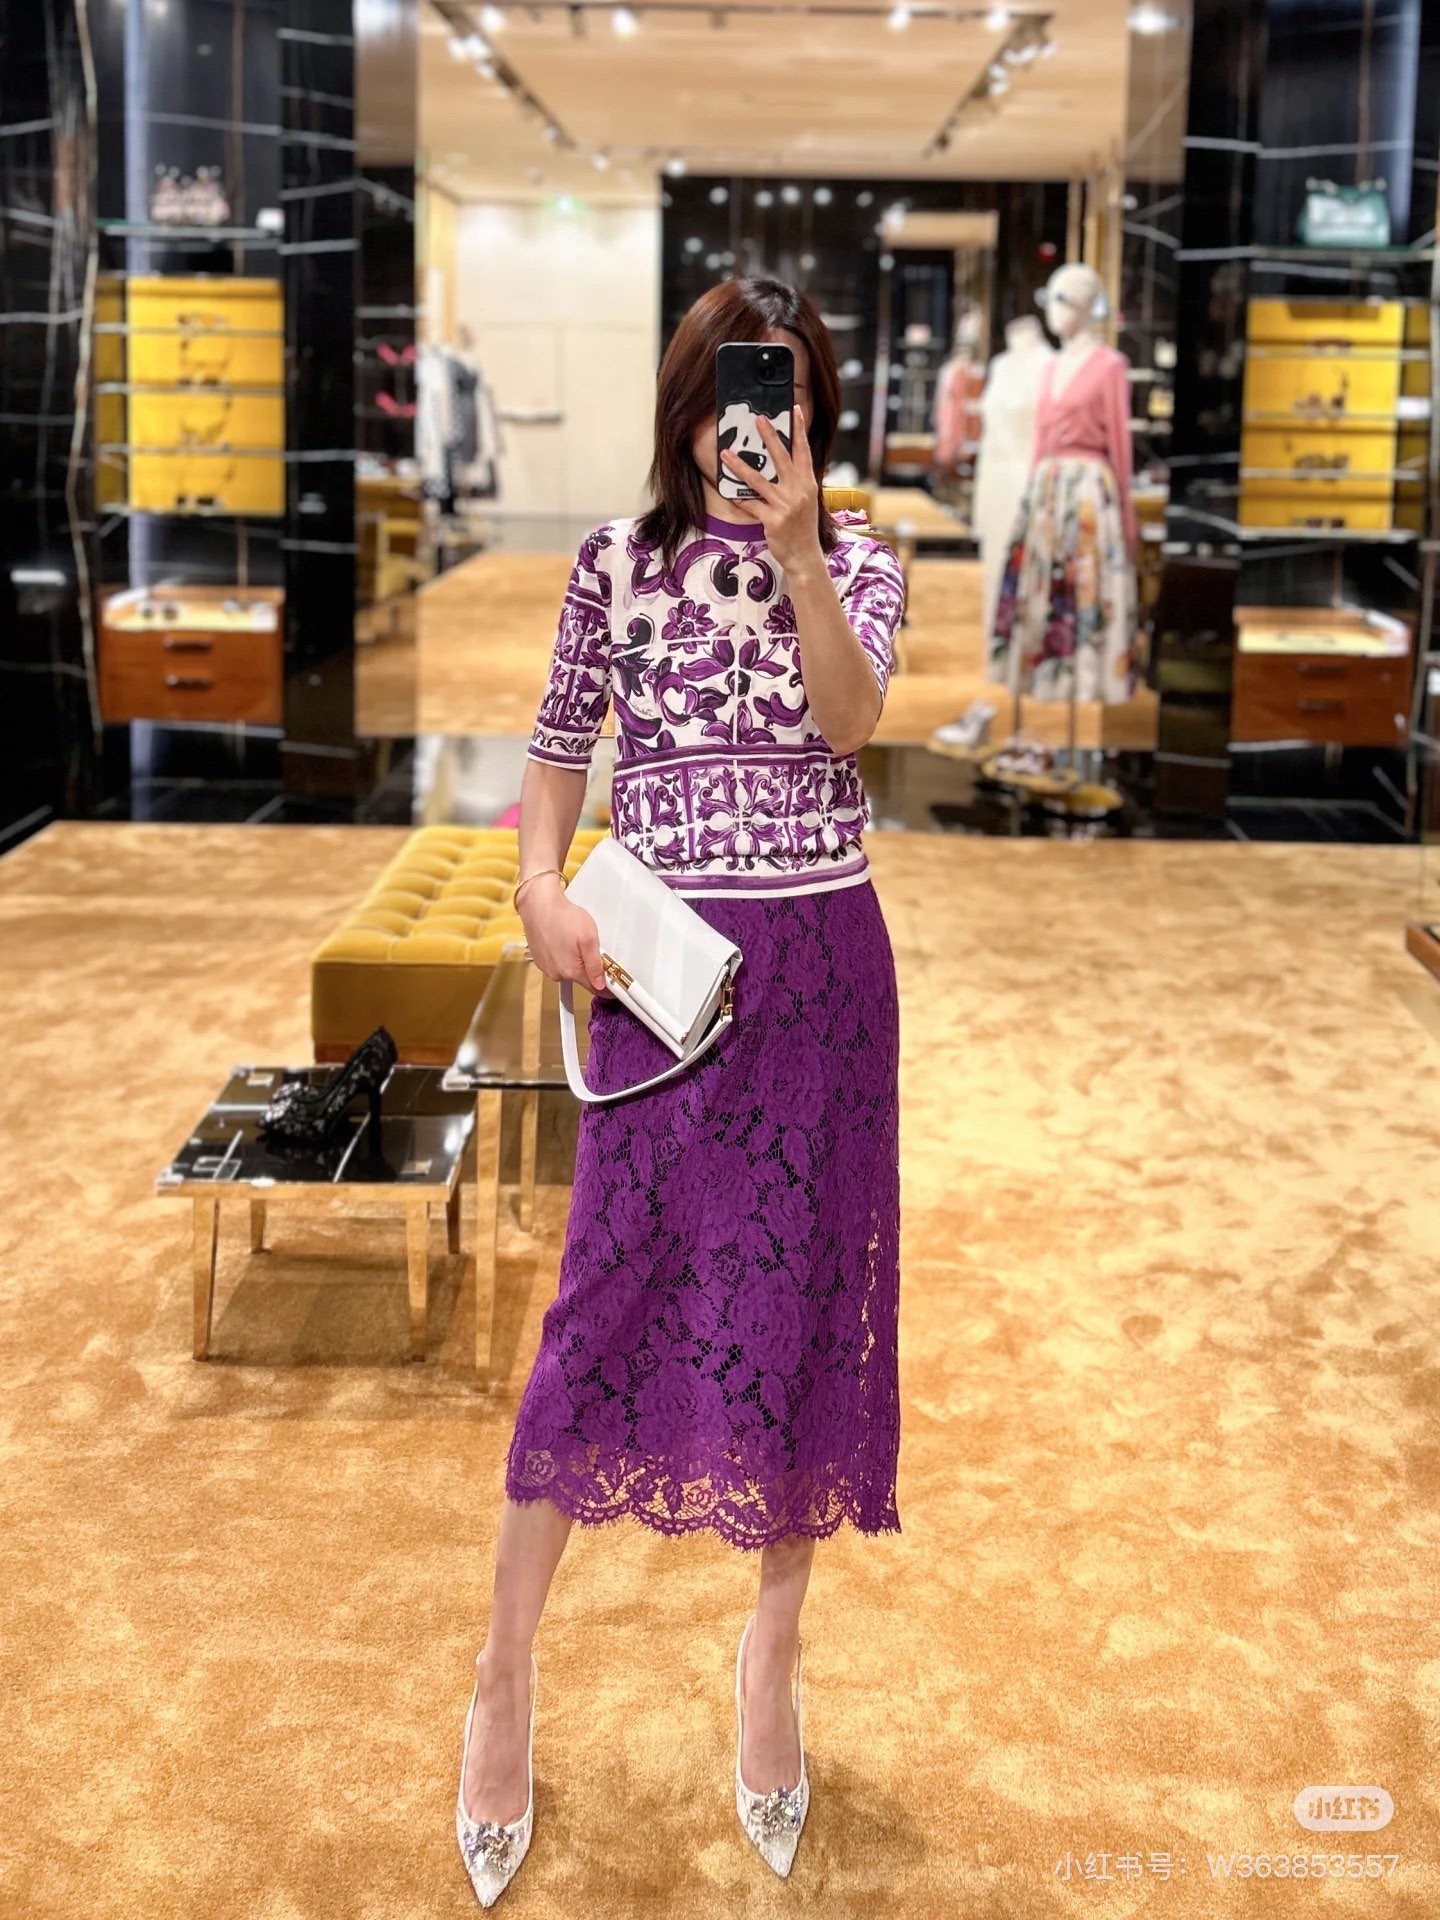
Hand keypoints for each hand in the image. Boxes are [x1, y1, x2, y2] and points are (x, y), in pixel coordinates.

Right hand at [519, 879, 612, 995]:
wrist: (538, 905)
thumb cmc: (566, 918)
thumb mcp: (588, 939)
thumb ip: (595, 965)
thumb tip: (600, 986)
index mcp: (571, 972)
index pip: (594, 988)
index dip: (606, 986)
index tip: (613, 980)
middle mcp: (556, 975)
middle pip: (580, 979)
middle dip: (589, 969)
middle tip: (591, 948)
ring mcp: (545, 968)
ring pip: (568, 971)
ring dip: (574, 962)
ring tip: (573, 941)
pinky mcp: (538, 959)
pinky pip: (556, 963)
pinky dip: (562, 956)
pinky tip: (561, 940)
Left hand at [720, 400, 824, 581]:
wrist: (805, 556)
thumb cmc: (803, 527)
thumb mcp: (806, 500)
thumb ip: (796, 482)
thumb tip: (782, 463)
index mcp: (808, 483)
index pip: (804, 451)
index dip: (799, 430)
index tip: (795, 410)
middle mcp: (798, 490)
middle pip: (781, 458)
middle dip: (769, 436)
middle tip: (758, 418)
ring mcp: (785, 505)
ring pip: (758, 480)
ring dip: (739, 465)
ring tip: (725, 453)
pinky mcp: (772, 520)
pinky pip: (750, 505)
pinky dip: (739, 499)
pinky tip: (728, 491)